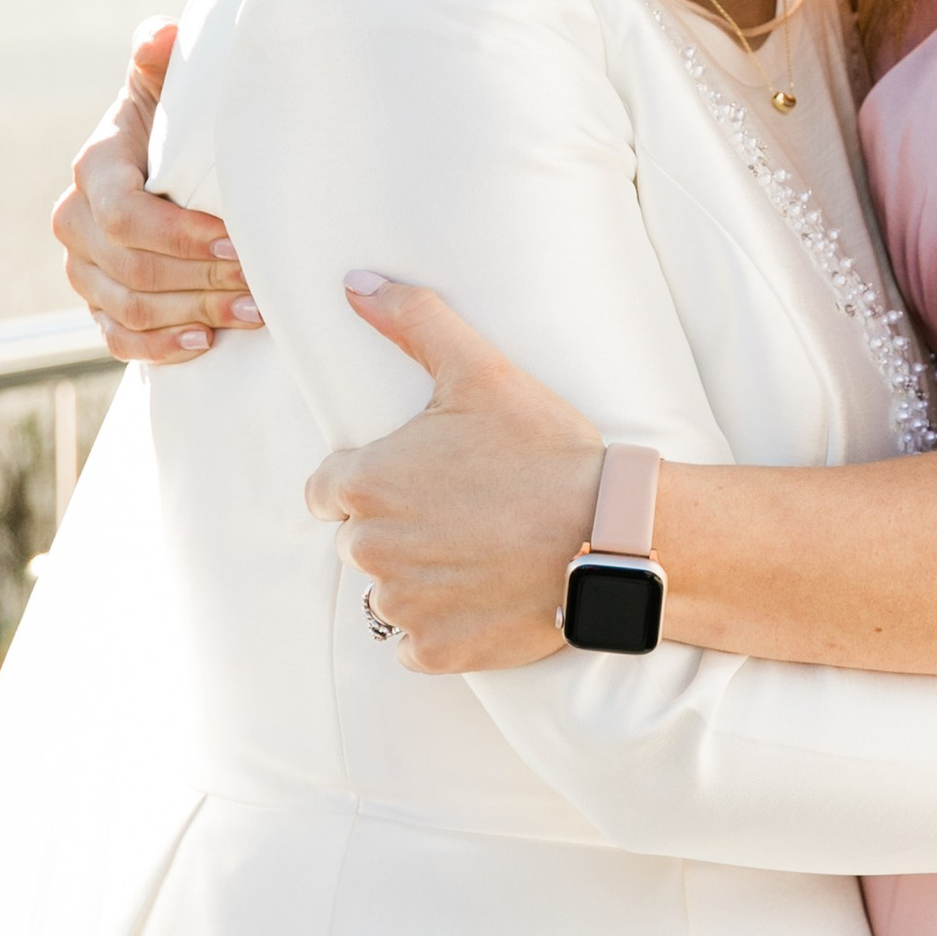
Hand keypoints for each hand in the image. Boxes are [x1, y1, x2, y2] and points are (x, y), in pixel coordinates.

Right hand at [52, 23, 260, 362]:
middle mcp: (75, 222)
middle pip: (134, 268)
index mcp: (94, 167)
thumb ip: (162, 61)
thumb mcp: (171, 87)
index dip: (179, 234)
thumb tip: (162, 33)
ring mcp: (82, 269)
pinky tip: (204, 343)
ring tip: (255, 313)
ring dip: (195, 313)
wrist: (169, 169)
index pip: (126, 214)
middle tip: (261, 286)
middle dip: (203, 278)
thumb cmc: (177, 123)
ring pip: (131, 307)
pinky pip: (117, 338)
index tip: (235, 238)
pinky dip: (159, 347)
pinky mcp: (96, 305)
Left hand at [304, 278, 602, 669]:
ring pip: (387, 593)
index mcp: (364, 483)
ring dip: (420, 579)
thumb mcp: (480, 371)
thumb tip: (356, 285)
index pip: (327, 490)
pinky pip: (415, 644)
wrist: (609, 534)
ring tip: (479, 553)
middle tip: (462, 512)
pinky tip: (484, 596)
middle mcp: (369, 549)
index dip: (370, 481)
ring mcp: (401, 606)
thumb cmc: (544, 450)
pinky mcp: (436, 650)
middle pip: (359, 541)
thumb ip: (413, 321)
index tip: (419, 480)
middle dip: (397, 529)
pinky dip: (441, 627)